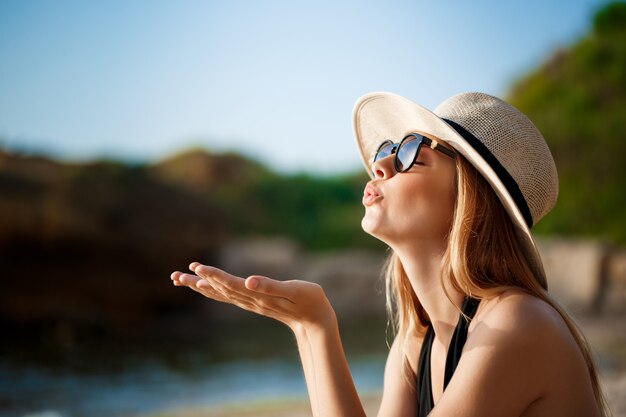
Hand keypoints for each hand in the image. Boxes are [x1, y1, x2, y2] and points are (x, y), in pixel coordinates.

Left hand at [171, 262, 335, 330]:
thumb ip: (270, 285)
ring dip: (200, 286)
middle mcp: (250, 300)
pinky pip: (227, 296)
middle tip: (175, 276)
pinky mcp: (253, 303)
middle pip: (219, 291)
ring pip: (220, 294)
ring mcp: (250, 303)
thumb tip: (249, 280)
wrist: (315, 320)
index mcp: (258, 296)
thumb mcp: (294, 290)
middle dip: (197, 282)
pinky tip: (203, 286)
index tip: (196, 268)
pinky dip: (212, 290)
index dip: (213, 276)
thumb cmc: (309, 301)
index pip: (230, 284)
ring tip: (180, 279)